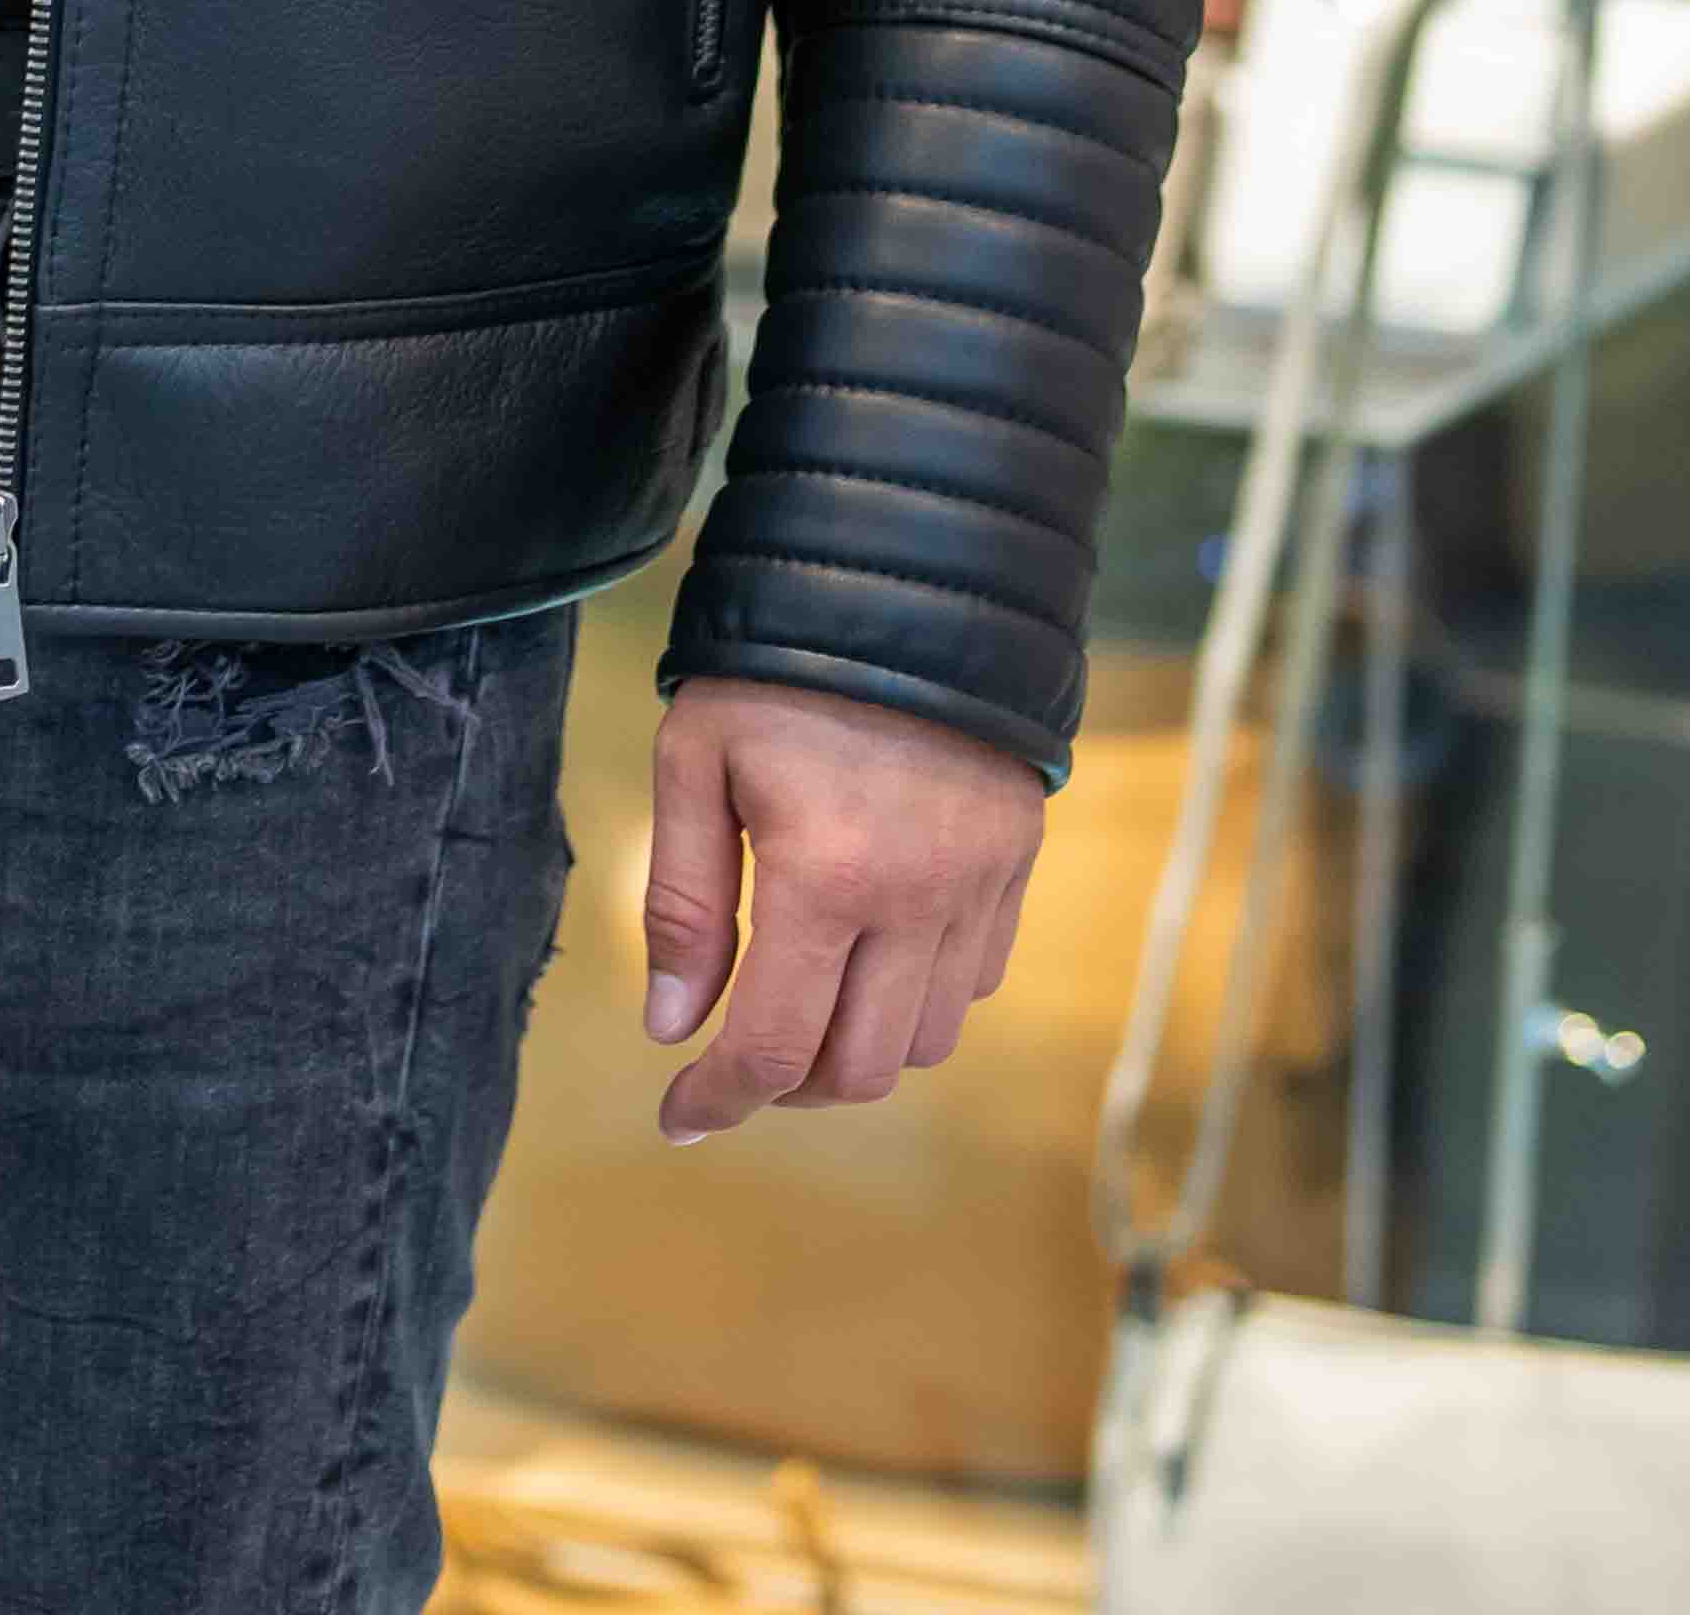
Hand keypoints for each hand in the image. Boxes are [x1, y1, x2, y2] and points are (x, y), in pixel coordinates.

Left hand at [639, 674, 1044, 1141]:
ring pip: (924, 1041)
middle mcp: (918, 901)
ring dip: (856, 1047)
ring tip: (800, 1000)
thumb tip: (672, 1025)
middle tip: (736, 1050)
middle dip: (787, 1083)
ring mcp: (980, 888)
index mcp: (827, 877)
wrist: (910, 571)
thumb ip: (683, 900)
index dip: (717, 1099)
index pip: (773, 1045)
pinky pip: (976, 982)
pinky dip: (919, 998)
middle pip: (857, 1068)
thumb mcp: (696, 758)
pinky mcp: (1017, 865)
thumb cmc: (778, 661)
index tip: (678, 1118)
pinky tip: (870, 952)